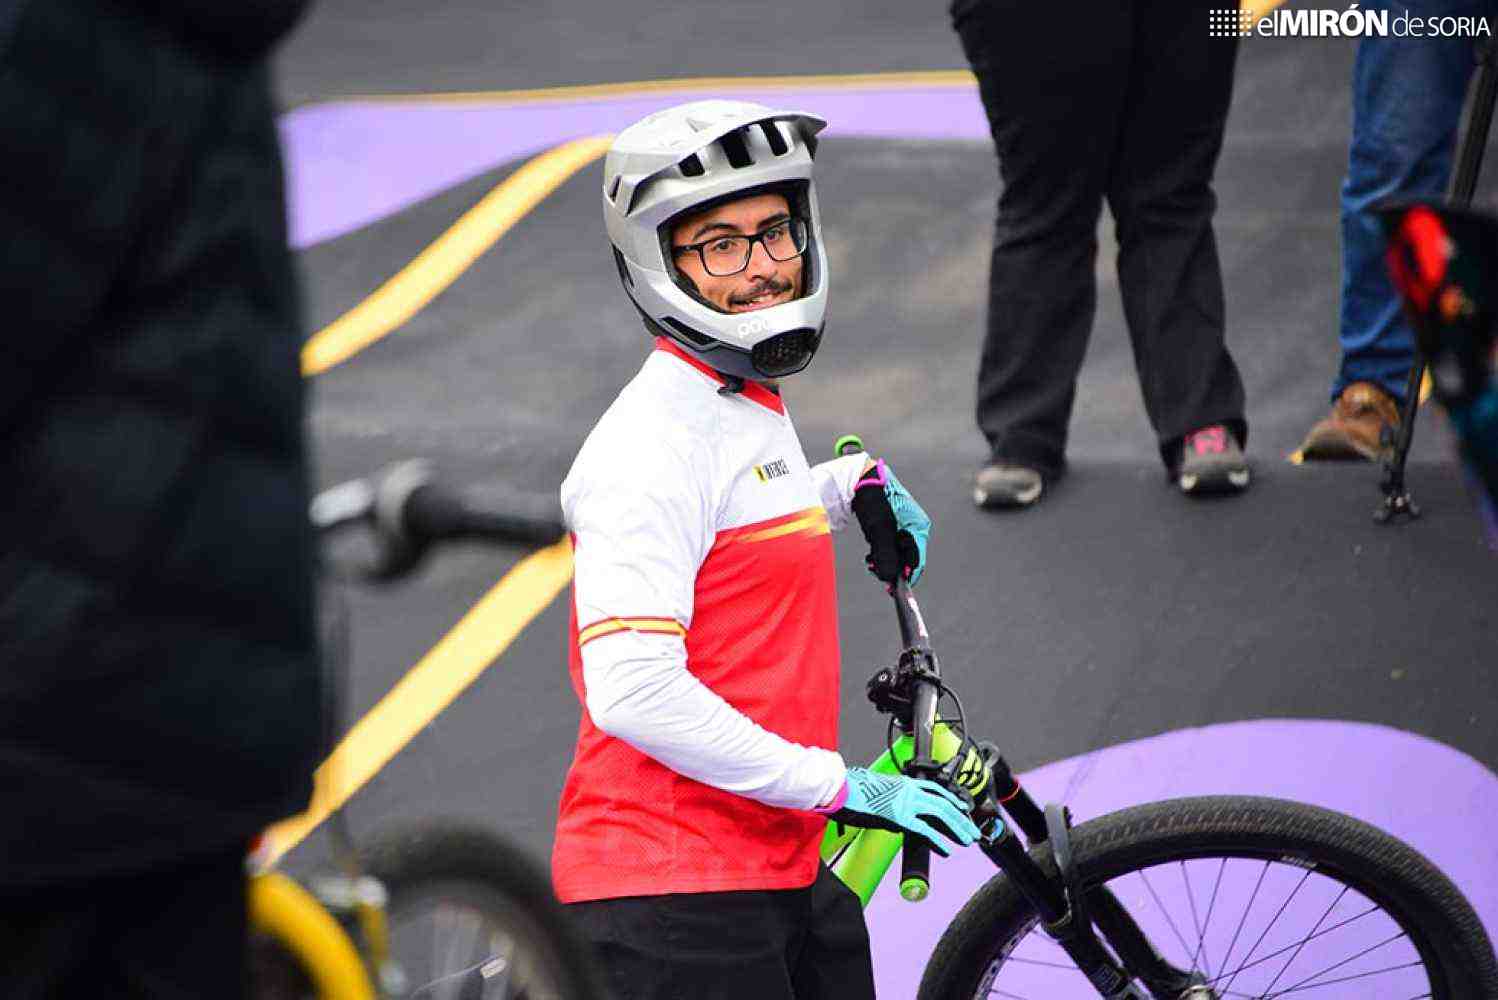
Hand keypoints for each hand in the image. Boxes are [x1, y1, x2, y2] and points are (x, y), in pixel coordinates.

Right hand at [818, 767, 978, 856]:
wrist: (842, 788)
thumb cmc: (856, 792)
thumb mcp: (881, 794)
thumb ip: (895, 804)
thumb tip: (902, 821)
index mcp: (906, 783)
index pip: (938, 791)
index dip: (953, 801)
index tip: (964, 811)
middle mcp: (910, 790)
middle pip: (944, 803)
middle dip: (962, 819)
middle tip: (973, 831)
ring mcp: (906, 801)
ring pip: (941, 813)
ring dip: (957, 828)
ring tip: (967, 840)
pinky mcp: (899, 815)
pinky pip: (924, 829)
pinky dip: (938, 840)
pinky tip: (946, 849)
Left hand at [850, 459, 930, 584]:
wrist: (857, 479)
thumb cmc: (871, 498)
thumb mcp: (878, 527)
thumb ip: (885, 553)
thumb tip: (890, 578)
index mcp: (918, 525)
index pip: (918, 559)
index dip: (906, 575)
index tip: (892, 587)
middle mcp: (915, 528)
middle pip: (908, 559)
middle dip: (892, 568)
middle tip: (874, 570)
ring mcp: (904, 529)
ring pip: (898, 556)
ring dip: (885, 563)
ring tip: (870, 562)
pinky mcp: (892, 530)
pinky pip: (891, 549)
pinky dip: (881, 555)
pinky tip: (871, 557)